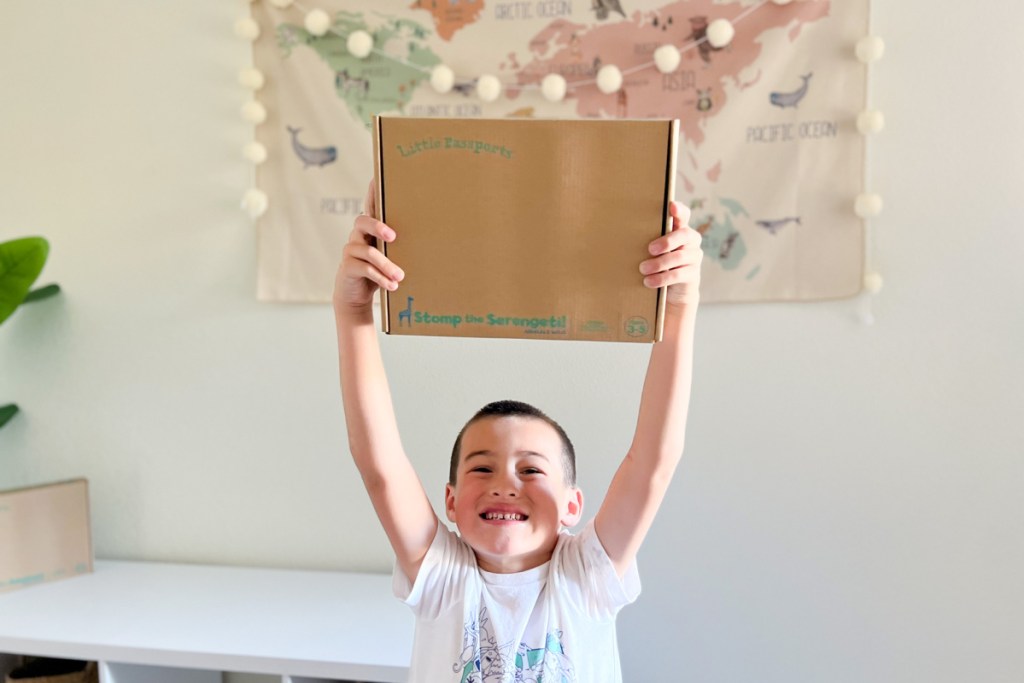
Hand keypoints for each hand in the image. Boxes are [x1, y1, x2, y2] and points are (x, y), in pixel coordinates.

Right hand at [334, 181, 404, 310]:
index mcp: (369, 230)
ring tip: (400, 277)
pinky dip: (380, 278)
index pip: (370, 207)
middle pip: (363, 222)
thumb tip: (431, 240)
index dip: (372, 193)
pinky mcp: (347, 267)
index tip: (376, 179)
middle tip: (394, 236)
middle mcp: (357, 236)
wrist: (356, 294)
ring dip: (387, 265)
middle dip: (378, 226)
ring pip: (369, 252)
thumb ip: (400, 247)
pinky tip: (392, 285)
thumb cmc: (378, 271)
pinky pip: (365, 269)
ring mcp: (350, 251)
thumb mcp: (391, 256)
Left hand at [640, 201, 701, 306]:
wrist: (672, 290)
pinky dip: (661, 278)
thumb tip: (621, 232)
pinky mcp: (692, 275)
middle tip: (650, 249)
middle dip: (666, 241)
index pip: (683, 215)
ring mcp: (694, 257)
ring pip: (679, 256)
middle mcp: (691, 241)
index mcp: (680, 229)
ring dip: (659, 263)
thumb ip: (647, 239)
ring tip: (642, 268)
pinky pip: (678, 275)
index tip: (671, 206)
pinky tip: (648, 281)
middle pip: (684, 235)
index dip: (679, 210)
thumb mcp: (653, 250)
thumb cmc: (657, 263)